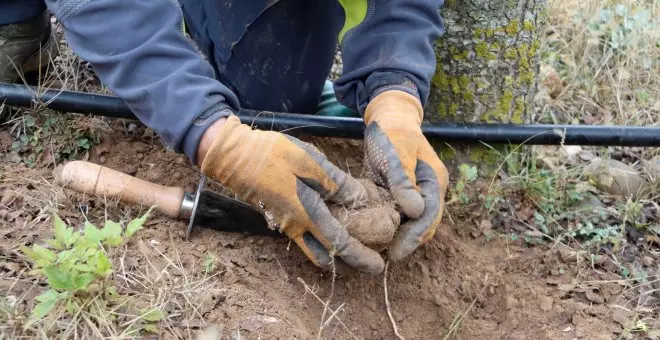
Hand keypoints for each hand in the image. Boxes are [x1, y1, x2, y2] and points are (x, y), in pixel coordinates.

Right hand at [199, 116, 384, 273]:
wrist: (233, 156)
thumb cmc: (272, 155)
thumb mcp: (309, 161)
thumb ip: (335, 182)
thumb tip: (359, 200)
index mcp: (307, 214)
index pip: (340, 244)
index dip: (361, 257)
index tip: (378, 265)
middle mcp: (295, 226)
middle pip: (325, 257)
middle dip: (347, 262)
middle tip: (367, 257)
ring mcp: (284, 223)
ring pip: (313, 248)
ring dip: (333, 250)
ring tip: (354, 241)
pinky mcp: (278, 216)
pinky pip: (304, 236)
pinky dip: (321, 237)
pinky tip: (332, 222)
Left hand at [363, 90, 448, 260]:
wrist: (387, 118)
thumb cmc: (392, 133)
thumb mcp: (397, 153)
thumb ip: (404, 181)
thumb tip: (415, 211)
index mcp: (434, 181)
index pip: (429, 216)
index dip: (414, 237)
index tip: (396, 253)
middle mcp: (428, 191)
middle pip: (423, 225)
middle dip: (407, 242)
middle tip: (386, 257)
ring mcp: (416, 194)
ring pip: (410, 223)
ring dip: (398, 237)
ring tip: (378, 252)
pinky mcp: (400, 194)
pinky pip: (397, 216)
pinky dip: (389, 227)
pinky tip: (373, 236)